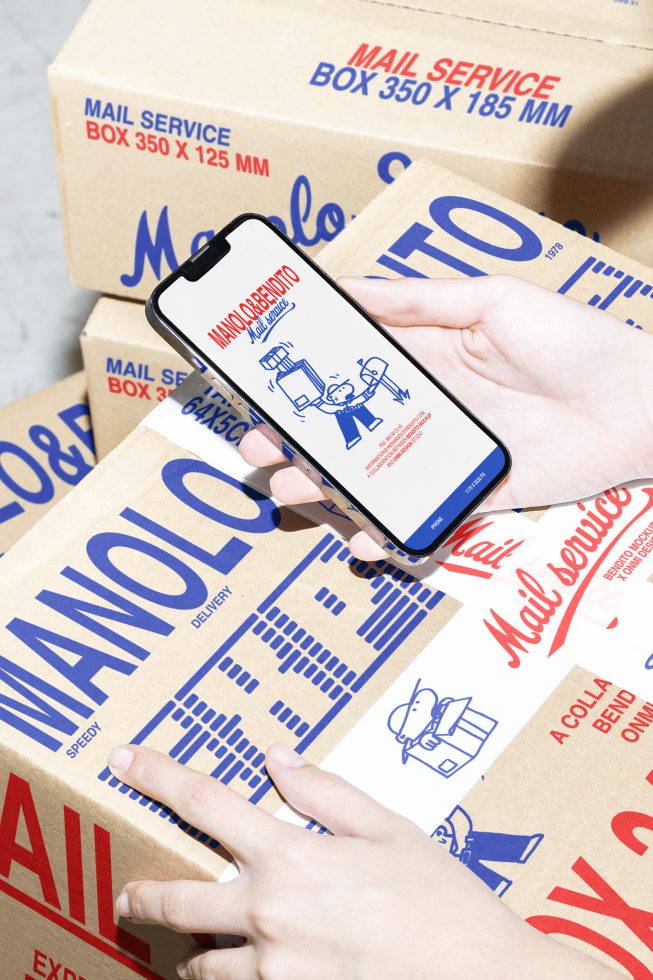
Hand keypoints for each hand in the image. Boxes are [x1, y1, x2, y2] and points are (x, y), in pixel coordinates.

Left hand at [109, 743, 616, 979]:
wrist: (482, 979)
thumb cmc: (440, 898)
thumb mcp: (389, 827)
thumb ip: (325, 792)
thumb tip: (275, 760)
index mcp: (291, 856)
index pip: (205, 802)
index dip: (157, 775)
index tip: (123, 760)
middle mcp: (269, 915)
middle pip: (177, 899)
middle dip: (143, 894)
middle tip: (128, 893)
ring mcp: (276, 972)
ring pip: (202, 964)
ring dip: (189, 951)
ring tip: (189, 945)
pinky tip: (246, 970)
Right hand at [240, 275, 652, 559]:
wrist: (637, 402)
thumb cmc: (570, 339)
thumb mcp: (491, 300)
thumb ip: (418, 300)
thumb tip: (346, 287)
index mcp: (426, 358)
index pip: (351, 372)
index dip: (306, 381)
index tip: (262, 388)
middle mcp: (428, 408)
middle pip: (350, 430)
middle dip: (299, 442)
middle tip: (260, 448)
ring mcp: (446, 454)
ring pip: (373, 476)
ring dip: (327, 488)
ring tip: (290, 491)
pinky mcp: (473, 494)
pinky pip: (420, 515)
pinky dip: (388, 532)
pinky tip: (361, 538)